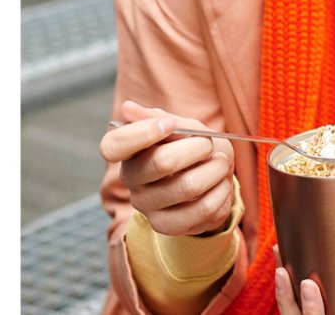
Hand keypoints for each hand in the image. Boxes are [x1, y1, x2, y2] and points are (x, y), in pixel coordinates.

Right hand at [99, 99, 235, 235]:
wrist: (214, 177)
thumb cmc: (195, 147)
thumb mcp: (184, 126)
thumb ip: (161, 119)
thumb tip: (128, 108)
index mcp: (128, 152)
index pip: (112, 146)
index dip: (141, 133)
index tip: (169, 124)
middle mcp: (131, 180)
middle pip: (162, 162)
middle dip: (198, 147)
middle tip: (210, 143)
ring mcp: (147, 206)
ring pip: (188, 186)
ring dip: (216, 170)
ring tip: (221, 163)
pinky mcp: (167, 226)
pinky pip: (203, 209)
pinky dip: (221, 192)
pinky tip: (221, 185)